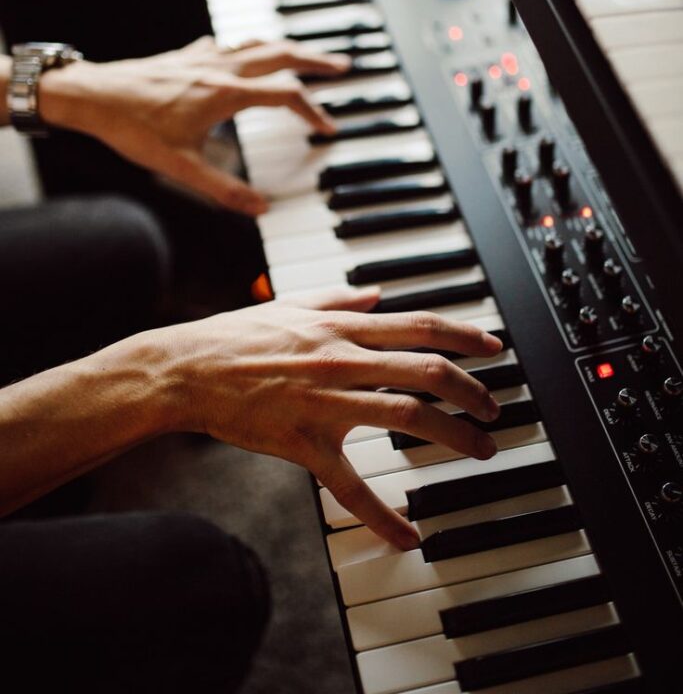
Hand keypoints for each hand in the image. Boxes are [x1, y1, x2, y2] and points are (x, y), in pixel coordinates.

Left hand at [40, 37, 349, 214]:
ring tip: (305, 56)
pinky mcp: (187, 55)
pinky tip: (244, 56)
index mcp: (225, 95)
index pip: (286, 96)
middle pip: (281, 54)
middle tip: (342, 67)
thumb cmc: (131, 128)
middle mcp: (220, 69)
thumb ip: (223, 189)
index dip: (313, 113)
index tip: (328, 129)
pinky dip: (249, 48)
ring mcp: (204, 57)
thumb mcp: (179, 168)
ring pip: (257, 43)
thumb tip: (260, 208)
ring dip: (287, 48)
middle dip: (315, 60)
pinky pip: (229, 44)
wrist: (92, 96)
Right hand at [160, 286, 502, 549]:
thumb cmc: (237, 336)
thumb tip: (374, 294)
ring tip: (479, 449)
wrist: (186, 370)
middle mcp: (341, 360)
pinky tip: (408, 537)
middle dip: (470, 390)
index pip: (418, 326)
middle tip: (493, 408)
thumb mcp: (291, 305)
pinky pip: (349, 485)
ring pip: (406, 416)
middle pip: (426, 371)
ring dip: (453, 434)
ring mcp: (324, 403)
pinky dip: (382, 515)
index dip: (464, 336)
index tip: (493, 348)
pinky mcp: (302, 444)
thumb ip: (338, 299)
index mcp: (341, 328)